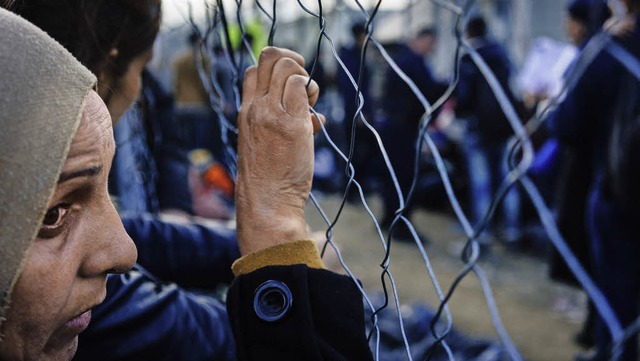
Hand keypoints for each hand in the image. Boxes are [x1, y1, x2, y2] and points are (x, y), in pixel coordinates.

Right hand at [235, 47, 323, 254]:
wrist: (266, 202)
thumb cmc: (269, 179)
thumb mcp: (265, 145)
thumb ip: (283, 123)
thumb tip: (315, 115)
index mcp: (246, 112)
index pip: (253, 70)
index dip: (275, 68)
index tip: (290, 85)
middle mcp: (255, 108)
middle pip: (269, 57)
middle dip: (292, 61)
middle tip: (303, 84)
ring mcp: (271, 114)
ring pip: (288, 67)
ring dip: (305, 78)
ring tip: (310, 103)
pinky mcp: (291, 123)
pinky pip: (302, 86)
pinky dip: (311, 93)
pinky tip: (314, 118)